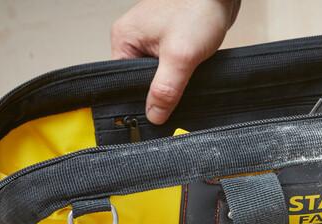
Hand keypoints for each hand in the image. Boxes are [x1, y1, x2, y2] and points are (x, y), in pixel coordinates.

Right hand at [111, 0, 240, 124]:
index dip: (139, 100)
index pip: (123, 82)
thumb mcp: (180, 56)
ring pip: (159, 76)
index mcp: (125, 39)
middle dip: (159, 93)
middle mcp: (136, 39)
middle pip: (142, 81)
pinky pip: (172, 67)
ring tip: (186, 86)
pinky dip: (182, 75)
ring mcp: (154, 40)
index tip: (155, 115)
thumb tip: (154, 115)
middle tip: (175, 103)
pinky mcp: (173, 42)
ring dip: (173, 84)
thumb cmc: (197, 9)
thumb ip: (165, 89)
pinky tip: (192, 77)